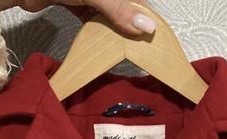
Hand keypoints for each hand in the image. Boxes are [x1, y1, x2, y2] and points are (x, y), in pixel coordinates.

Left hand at [0, 1, 155, 35]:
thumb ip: (118, 9)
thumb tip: (146, 26)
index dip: (144, 14)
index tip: (151, 35)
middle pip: (122, 5)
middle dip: (129, 24)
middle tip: (136, 45)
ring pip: (108, 12)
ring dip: (113, 29)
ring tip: (121, 46)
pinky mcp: (75, 1)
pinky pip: (92, 17)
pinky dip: (96, 29)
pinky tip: (100, 41)